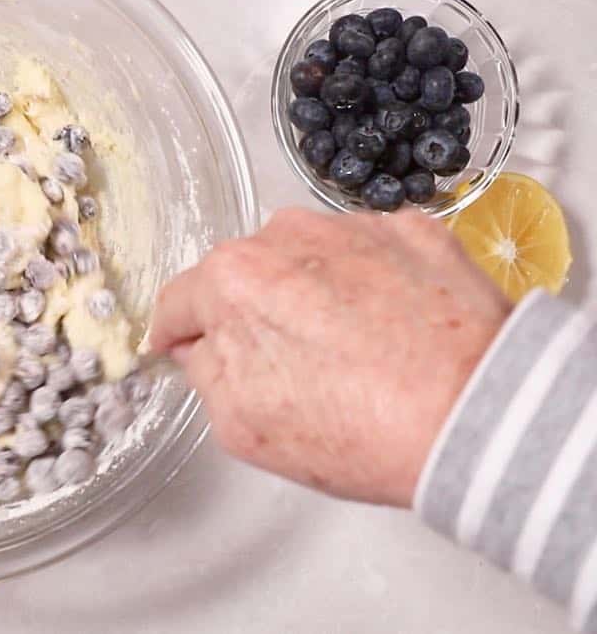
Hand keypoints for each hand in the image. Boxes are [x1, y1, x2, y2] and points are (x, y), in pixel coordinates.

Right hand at [150, 208, 511, 506]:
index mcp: (229, 281)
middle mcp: (284, 235)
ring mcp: (352, 226)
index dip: (179, 335)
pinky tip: (391, 329)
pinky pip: (369, 252)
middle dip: (252, 312)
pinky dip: (370, 282)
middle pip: (244, 274)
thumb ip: (204, 373)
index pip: (178, 302)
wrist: (477, 415)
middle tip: (288, 366)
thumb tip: (203, 349)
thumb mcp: (242, 427)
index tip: (186, 349)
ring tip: (350, 348)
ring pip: (307, 257)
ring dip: (311, 290)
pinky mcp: (413, 230)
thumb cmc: (361, 429)